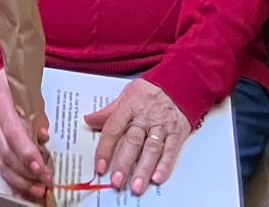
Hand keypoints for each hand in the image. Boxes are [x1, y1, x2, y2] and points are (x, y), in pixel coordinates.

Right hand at [0, 69, 50, 200]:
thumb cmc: (13, 86)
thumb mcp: (30, 94)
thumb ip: (37, 115)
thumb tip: (44, 136)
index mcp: (3, 107)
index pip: (13, 134)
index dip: (26, 153)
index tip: (41, 167)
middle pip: (7, 154)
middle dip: (27, 172)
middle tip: (46, 180)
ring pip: (2, 164)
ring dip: (21, 181)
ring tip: (38, 190)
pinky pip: (0, 167)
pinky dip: (13, 181)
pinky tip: (25, 190)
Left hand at [84, 78, 191, 195]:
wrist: (180, 83)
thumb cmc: (149, 91)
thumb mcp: (126, 95)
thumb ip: (109, 111)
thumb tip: (88, 120)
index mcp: (130, 105)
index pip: (114, 128)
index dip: (106, 148)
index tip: (100, 165)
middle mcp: (146, 116)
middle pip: (133, 141)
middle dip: (124, 163)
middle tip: (116, 180)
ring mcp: (162, 125)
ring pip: (152, 149)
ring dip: (143, 169)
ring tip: (136, 186)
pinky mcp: (177, 132)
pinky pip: (171, 150)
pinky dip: (165, 165)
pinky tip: (157, 178)